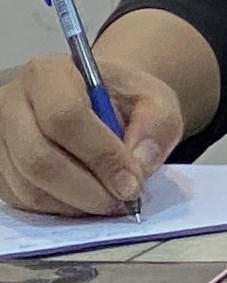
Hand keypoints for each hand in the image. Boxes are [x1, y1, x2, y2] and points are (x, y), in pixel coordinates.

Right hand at [0, 48, 182, 217]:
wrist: (96, 101)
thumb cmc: (121, 98)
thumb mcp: (154, 99)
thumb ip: (157, 124)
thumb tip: (140, 162)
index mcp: (47, 73)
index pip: (65, 117)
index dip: (101, 156)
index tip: (132, 182)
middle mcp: (10, 103)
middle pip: (38, 158)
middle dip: (87, 190)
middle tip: (123, 201)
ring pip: (27, 186)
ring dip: (74, 204)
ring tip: (109, 201)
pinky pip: (21, 199)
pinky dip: (58, 208)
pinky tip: (85, 200)